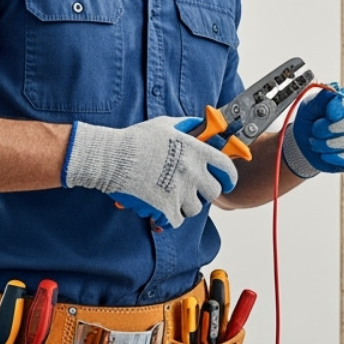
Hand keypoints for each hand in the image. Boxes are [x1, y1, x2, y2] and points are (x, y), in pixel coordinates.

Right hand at [64, 117, 236, 227]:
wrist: (113, 157)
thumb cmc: (137, 139)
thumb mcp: (165, 125)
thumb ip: (186, 125)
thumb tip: (201, 123)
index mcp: (196, 152)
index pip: (226, 168)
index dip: (229, 178)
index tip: (227, 182)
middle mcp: (193, 173)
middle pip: (213, 192)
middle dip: (204, 193)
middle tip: (192, 191)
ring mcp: (180, 192)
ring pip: (195, 209)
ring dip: (185, 206)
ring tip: (171, 198)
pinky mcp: (166, 208)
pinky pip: (176, 220)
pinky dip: (169, 217)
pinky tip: (160, 209)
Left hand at [281, 85, 343, 176]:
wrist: (306, 144)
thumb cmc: (310, 121)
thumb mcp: (309, 107)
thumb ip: (319, 99)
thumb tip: (331, 93)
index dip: (342, 105)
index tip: (328, 114)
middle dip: (333, 128)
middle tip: (315, 130)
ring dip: (332, 144)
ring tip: (316, 143)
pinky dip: (338, 157)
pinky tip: (325, 154)